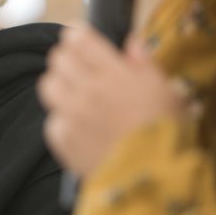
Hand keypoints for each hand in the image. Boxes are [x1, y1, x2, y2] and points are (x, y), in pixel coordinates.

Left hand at [37, 24, 184, 175]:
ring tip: (74, 94)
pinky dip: (63, 122)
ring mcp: (72, 115)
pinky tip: (79, 127)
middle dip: (66, 58)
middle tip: (78, 67)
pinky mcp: (63, 140)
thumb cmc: (167, 132)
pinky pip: (53, 121)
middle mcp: (87, 89)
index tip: (79, 38)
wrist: (155, 178)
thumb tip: (131, 42)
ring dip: (59, 85)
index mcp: (113, 72)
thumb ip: (144, 63)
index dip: (77, 36)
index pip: (79, 39)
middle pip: (58, 58)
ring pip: (48, 85)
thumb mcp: (166, 91)